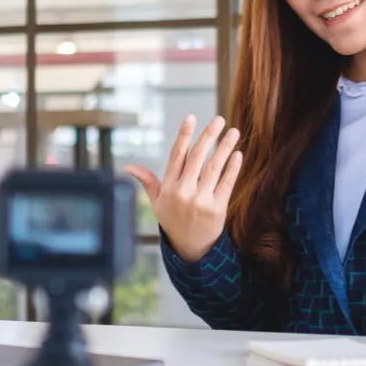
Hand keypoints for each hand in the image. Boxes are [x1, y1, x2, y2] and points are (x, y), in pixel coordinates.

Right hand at [123, 114, 242, 262]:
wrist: (191, 248)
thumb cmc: (173, 220)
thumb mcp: (157, 202)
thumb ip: (147, 181)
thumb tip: (128, 167)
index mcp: (168, 187)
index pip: (177, 155)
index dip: (184, 134)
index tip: (191, 117)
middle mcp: (184, 192)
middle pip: (197, 157)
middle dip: (209, 135)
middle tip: (219, 119)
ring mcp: (201, 200)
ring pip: (214, 167)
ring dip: (225, 147)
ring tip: (234, 132)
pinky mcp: (217, 208)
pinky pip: (227, 183)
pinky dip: (233, 168)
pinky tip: (237, 154)